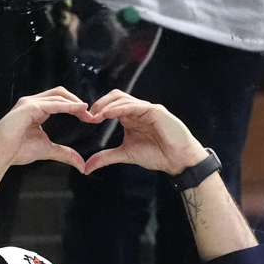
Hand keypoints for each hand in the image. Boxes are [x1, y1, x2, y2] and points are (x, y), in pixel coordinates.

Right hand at [0, 88, 95, 229]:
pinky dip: (67, 105)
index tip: (88, 118)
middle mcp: (33, 103)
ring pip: (58, 95)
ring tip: (87, 113)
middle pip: (61, 93)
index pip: (60, 102)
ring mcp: (30, 102)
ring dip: (75, 103)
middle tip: (90, 114)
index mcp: (37, 110)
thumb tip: (81, 164)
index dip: (75, 107)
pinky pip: (52, 103)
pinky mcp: (29, 106)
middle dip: (77, 101)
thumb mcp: (47, 150)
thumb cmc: (17, 150)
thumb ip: (64, 153)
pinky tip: (78, 109)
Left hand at [82, 91, 206, 175]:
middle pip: (115, 97)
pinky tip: (109, 114)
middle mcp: (137, 110)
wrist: (177, 160)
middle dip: (99, 103)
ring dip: (107, 105)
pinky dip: (120, 108)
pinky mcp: (155, 111)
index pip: (111, 105)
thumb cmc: (157, 154)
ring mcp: (147, 109)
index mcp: (130, 117)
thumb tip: (86, 166)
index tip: (86, 120)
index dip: (97, 110)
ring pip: (123, 98)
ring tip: (95, 115)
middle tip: (88, 115)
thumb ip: (106, 157)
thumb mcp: (125, 154)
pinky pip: (135, 106)